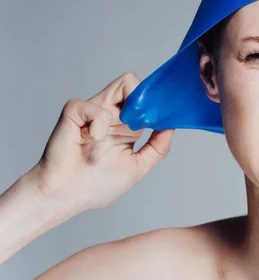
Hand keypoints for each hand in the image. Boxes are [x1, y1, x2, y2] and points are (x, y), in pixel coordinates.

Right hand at [33, 72, 174, 212]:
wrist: (66, 196)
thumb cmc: (97, 184)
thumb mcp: (138, 166)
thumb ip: (157, 147)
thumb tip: (172, 127)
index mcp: (127, 126)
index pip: (147, 100)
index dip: (159, 104)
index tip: (165, 116)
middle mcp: (113, 115)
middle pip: (139, 84)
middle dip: (148, 99)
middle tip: (143, 123)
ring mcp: (95, 111)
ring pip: (123, 83)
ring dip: (131, 108)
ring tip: (122, 132)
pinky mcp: (75, 112)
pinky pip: (94, 105)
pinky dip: (99, 123)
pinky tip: (93, 139)